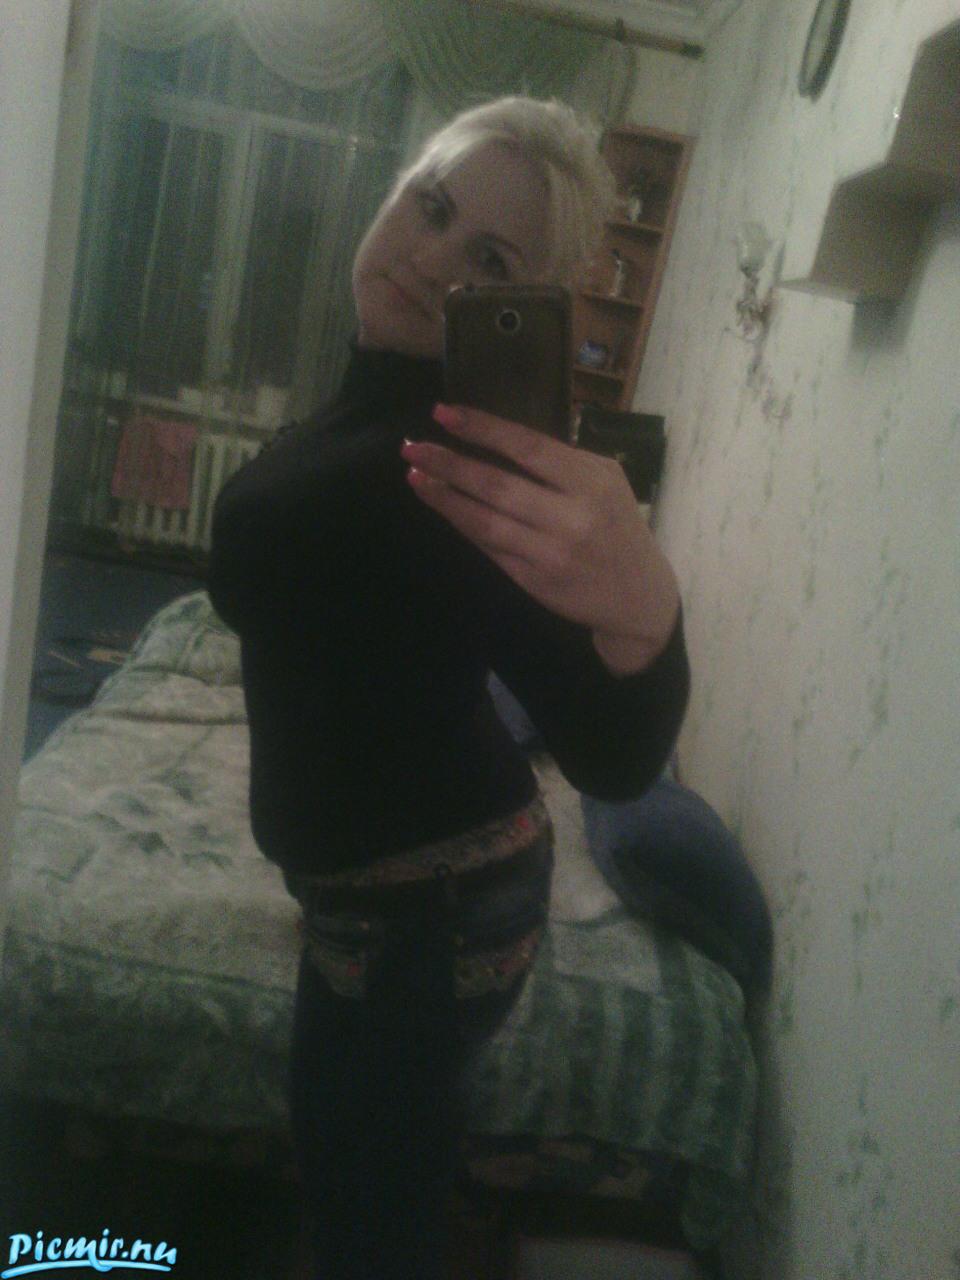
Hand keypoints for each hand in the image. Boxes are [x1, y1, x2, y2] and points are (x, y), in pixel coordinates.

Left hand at [400, 403, 679, 674]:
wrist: (638, 596)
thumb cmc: (617, 527)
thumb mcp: (607, 482)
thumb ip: (562, 463)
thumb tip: (498, 437)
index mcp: (591, 481)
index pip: (527, 447)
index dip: (482, 428)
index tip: (444, 413)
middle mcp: (572, 517)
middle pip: (497, 485)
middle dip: (449, 463)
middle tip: (412, 446)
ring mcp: (551, 552)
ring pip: (485, 521)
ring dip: (445, 497)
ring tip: (416, 476)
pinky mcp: (534, 580)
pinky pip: (489, 547)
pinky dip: (462, 524)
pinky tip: (443, 506)